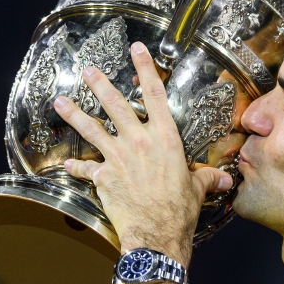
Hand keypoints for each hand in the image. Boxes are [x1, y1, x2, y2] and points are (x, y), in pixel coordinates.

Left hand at [53, 41, 232, 265]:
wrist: (156, 234)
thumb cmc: (180, 211)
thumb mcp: (197, 189)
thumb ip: (205, 178)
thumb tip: (224, 180)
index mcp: (165, 138)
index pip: (155, 95)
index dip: (145, 69)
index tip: (137, 49)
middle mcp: (139, 141)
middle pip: (116, 105)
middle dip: (100, 84)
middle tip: (87, 70)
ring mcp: (117, 157)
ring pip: (91, 128)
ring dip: (74, 114)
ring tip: (59, 101)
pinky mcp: (103, 177)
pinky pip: (85, 169)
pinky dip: (75, 167)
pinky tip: (65, 164)